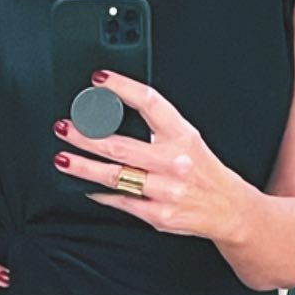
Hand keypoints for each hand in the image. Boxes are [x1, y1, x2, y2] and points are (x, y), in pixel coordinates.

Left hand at [53, 70, 244, 240]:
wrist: (230, 209)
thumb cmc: (204, 171)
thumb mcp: (189, 140)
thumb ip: (158, 128)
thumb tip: (112, 114)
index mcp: (183, 135)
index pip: (149, 102)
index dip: (122, 88)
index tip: (99, 80)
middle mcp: (174, 161)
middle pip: (120, 145)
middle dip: (86, 136)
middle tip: (65, 127)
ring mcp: (165, 190)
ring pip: (114, 176)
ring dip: (83, 167)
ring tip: (63, 159)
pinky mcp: (158, 215)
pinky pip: (121, 201)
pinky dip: (100, 194)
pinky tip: (86, 187)